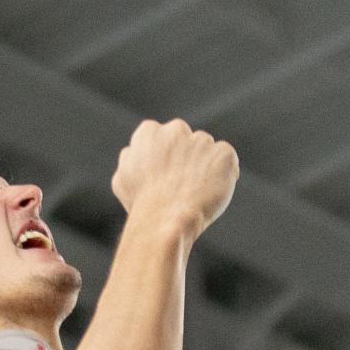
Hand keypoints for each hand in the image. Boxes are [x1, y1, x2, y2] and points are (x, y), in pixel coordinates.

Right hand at [111, 119, 239, 239]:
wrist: (165, 220)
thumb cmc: (141, 204)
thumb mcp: (122, 179)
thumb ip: (132, 160)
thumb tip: (134, 154)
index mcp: (149, 132)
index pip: (161, 137)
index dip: (166, 156)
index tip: (166, 174)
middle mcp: (176, 130)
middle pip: (187, 141)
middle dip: (187, 158)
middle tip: (182, 185)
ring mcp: (201, 140)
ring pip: (207, 151)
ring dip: (205, 167)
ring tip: (196, 194)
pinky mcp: (224, 154)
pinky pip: (227, 162)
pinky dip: (224, 175)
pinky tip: (211, 193)